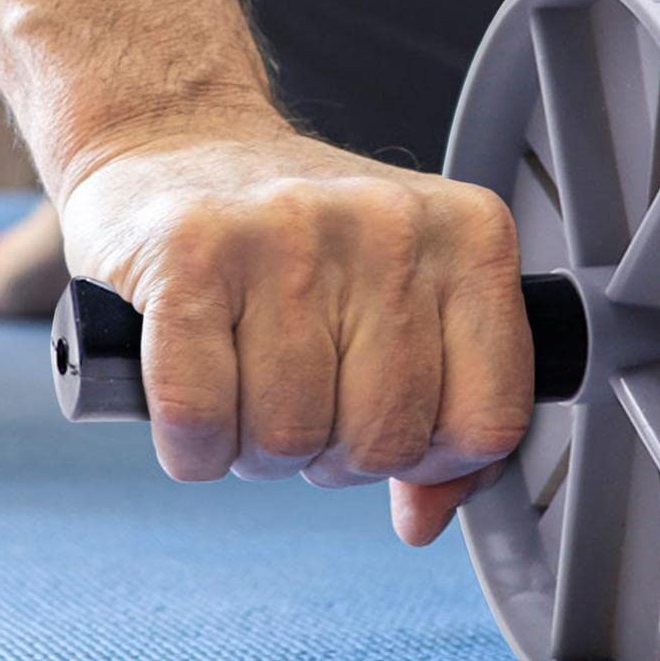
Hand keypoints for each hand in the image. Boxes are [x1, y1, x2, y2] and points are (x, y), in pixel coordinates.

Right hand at [59, 112, 532, 543]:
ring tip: (242, 383)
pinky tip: (190, 395)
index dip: (428, 457)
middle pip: (385, 442)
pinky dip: (191, 444)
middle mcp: (390, 223)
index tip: (382, 420)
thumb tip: (424, 520)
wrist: (170, 140)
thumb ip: (442, 413)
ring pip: (290, 439)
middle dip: (329, 454)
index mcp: (469, 236)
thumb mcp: (400, 305)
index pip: (489, 422)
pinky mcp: (189, 251)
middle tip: (297, 396)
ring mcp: (288, 230)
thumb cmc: (289, 240)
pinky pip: (202, 421)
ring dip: (254, 449)